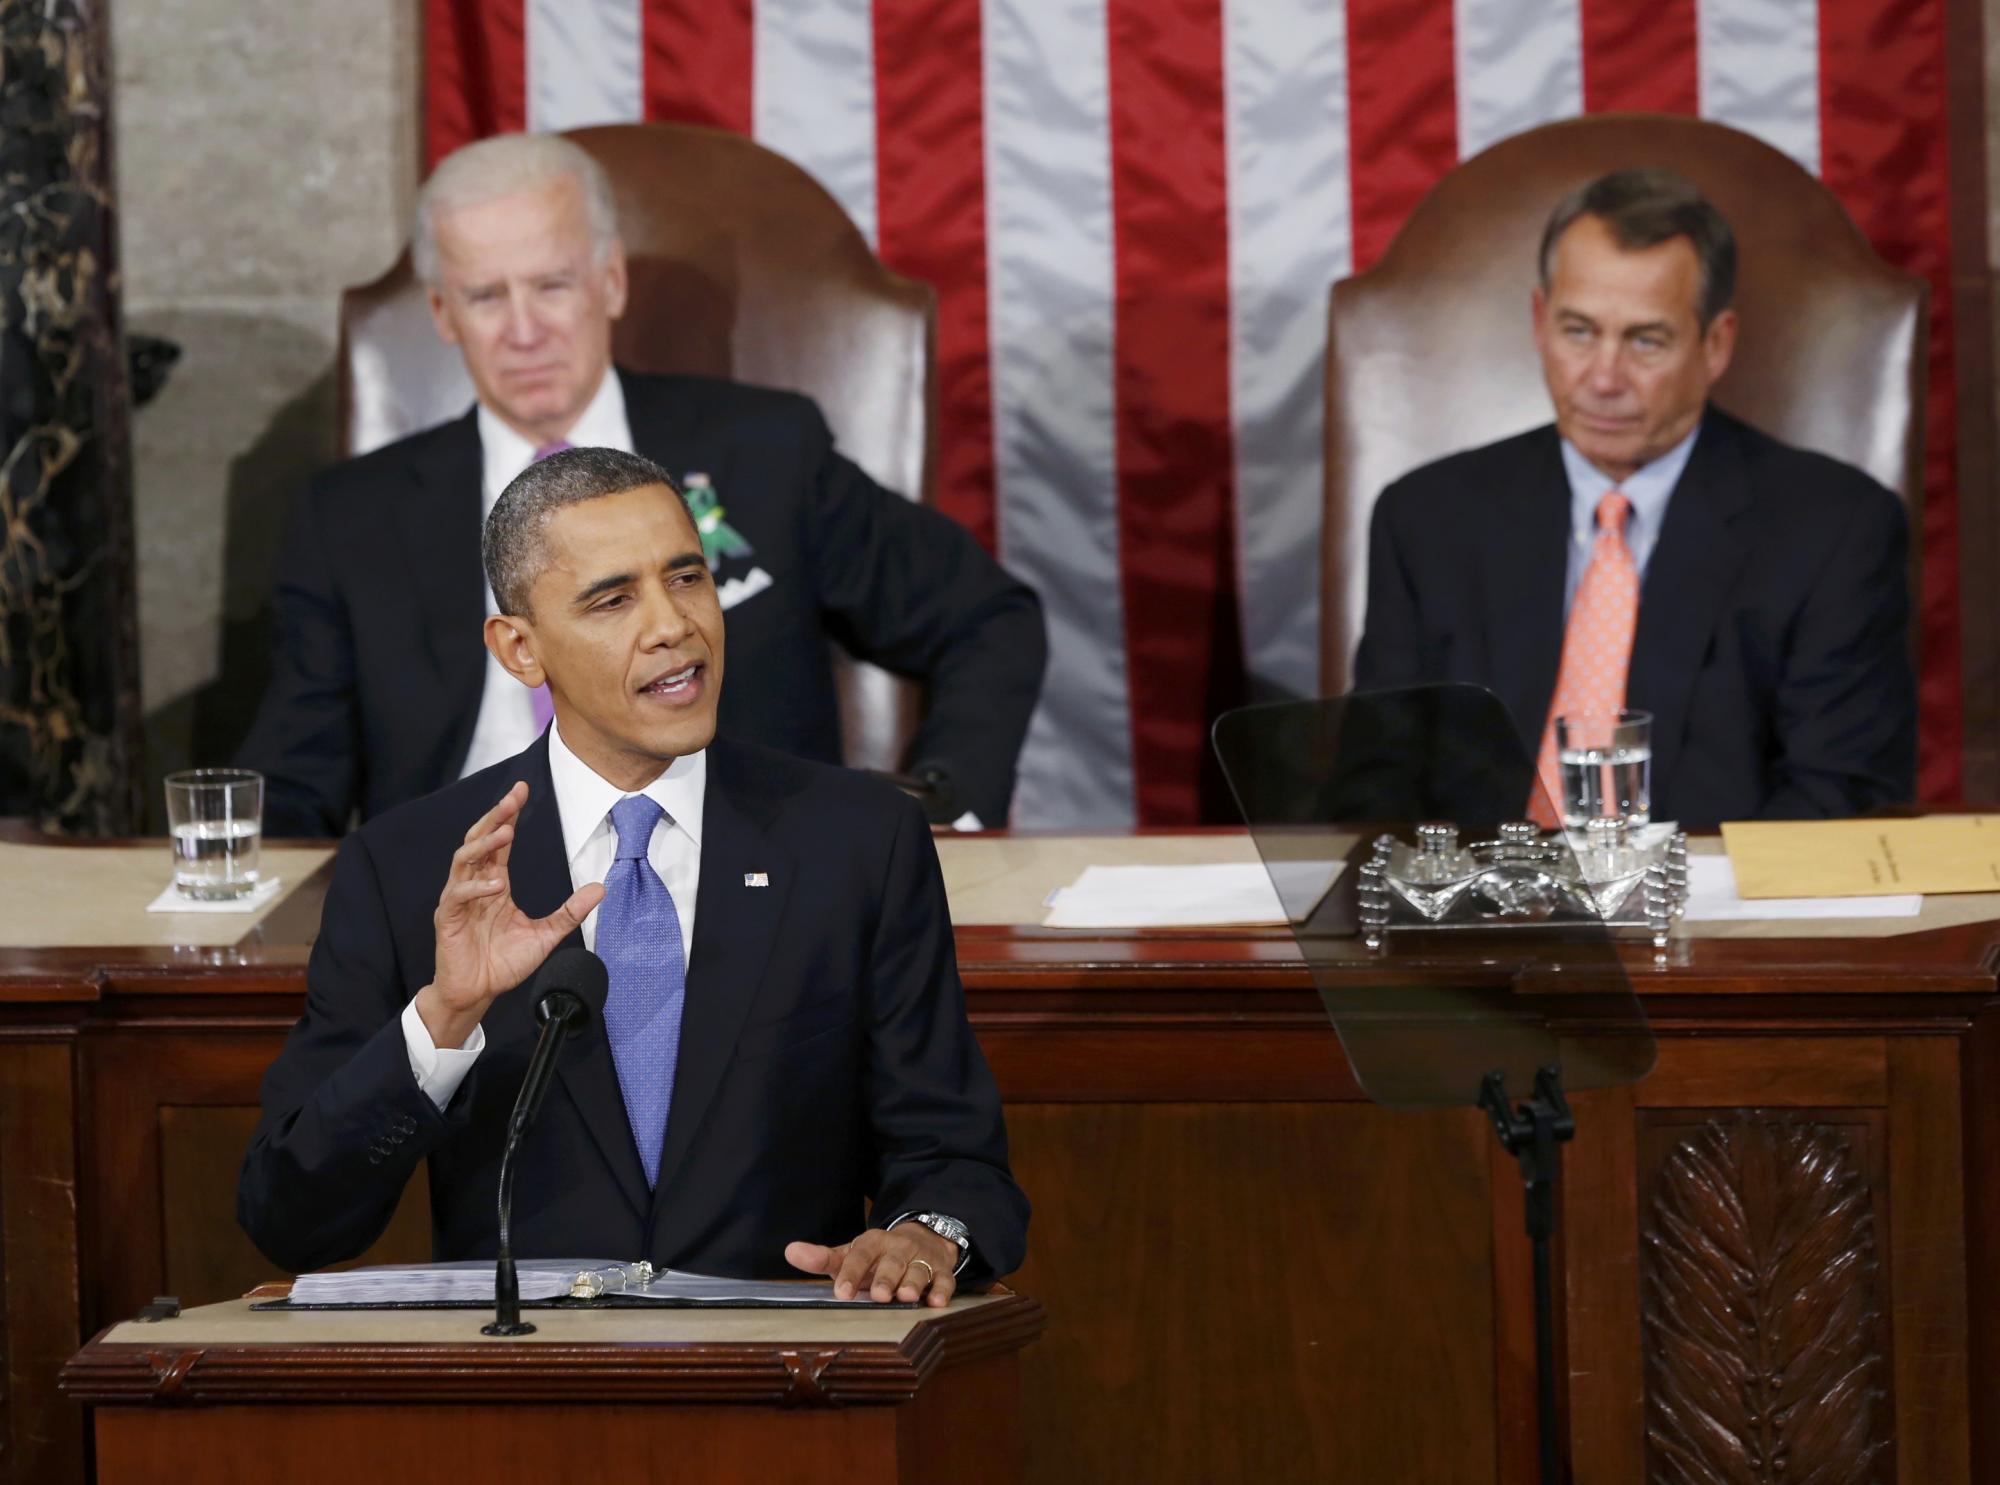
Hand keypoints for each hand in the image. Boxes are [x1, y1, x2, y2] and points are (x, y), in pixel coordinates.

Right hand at [415, 781, 604, 1048]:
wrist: (477, 993)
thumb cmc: (504, 963)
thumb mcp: (546, 934)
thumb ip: (570, 911)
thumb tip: (600, 888)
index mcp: (494, 882)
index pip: (500, 841)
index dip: (509, 816)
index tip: (522, 791)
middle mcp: (475, 884)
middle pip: (479, 840)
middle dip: (495, 817)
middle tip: (512, 798)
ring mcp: (459, 900)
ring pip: (463, 860)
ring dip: (484, 845)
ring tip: (505, 834)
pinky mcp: (448, 918)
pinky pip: (457, 895)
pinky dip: (475, 887)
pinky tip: (494, 885)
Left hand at [784, 1226, 960, 1307]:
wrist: (921, 1241)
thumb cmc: (877, 1256)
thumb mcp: (851, 1253)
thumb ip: (822, 1258)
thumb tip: (790, 1251)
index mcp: (874, 1243)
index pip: (860, 1254)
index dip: (851, 1273)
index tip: (841, 1293)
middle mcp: (899, 1248)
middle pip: (892, 1262)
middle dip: (886, 1278)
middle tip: (879, 1295)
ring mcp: (923, 1259)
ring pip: (919, 1270)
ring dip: (914, 1283)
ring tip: (907, 1297)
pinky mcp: (942, 1271)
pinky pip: (945, 1280)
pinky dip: (943, 1290)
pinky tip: (937, 1302)